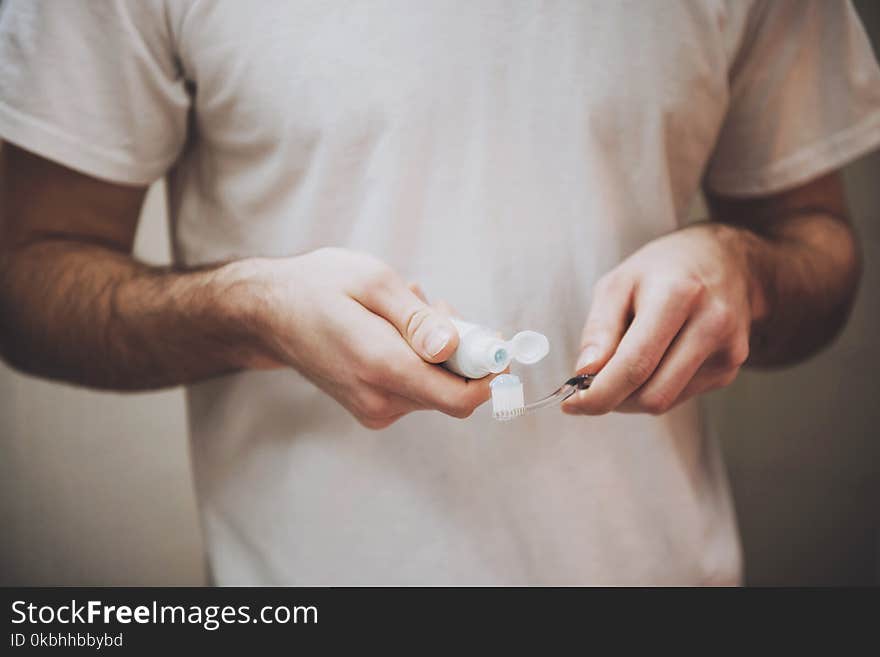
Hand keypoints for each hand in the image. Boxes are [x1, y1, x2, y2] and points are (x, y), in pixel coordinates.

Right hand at [237, 247, 491, 427]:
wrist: (268, 312)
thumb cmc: (318, 286)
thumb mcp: (372, 282)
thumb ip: (417, 319)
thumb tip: (455, 346)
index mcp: (381, 367)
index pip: (460, 398)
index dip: (490, 373)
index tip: (497, 342)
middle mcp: (379, 399)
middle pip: (453, 391)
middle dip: (461, 350)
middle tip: (435, 308)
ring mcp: (374, 408)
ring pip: (436, 386)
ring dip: (438, 350)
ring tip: (404, 312)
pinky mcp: (371, 407)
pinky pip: (416, 386)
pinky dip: (419, 358)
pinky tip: (393, 329)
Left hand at [562, 223, 757, 414]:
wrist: (725, 259)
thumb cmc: (663, 268)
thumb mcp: (618, 283)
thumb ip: (599, 329)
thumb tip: (585, 373)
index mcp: (678, 295)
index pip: (635, 366)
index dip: (599, 394)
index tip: (573, 403)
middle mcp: (710, 324)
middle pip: (653, 395)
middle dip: (614, 399)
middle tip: (592, 386)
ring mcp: (727, 349)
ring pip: (666, 401)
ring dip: (633, 397)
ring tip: (623, 364)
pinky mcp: (731, 367)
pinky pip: (681, 396)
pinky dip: (655, 387)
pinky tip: (653, 360)